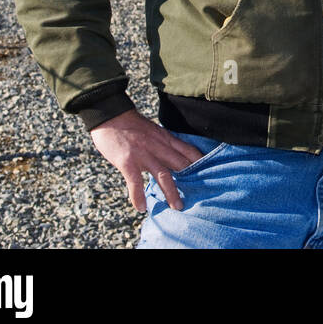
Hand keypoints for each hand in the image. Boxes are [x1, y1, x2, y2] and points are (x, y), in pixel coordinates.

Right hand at [89, 110, 203, 211]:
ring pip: (163, 175)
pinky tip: (142, 207)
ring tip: (178, 207)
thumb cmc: (131, 125)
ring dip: (172, 192)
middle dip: (192, 180)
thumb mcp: (153, 131)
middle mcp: (158, 146)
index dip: (200, 162)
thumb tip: (173, 157)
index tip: (212, 174)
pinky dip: (138, 196)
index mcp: (165, 138)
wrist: (110, 115)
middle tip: (201, 196)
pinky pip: (135, 182)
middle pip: (180, 164)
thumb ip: (163, 144)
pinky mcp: (127, 161)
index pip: (189, 150)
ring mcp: (143, 154)